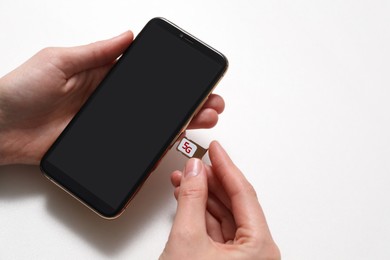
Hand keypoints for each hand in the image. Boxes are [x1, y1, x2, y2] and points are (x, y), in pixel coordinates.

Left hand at [0, 32, 223, 164]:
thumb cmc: (20, 90)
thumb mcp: (60, 60)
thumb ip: (97, 52)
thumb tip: (128, 36)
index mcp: (103, 77)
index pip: (146, 78)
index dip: (173, 80)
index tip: (196, 80)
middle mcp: (110, 102)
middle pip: (155, 103)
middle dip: (186, 104)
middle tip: (211, 105)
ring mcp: (107, 125)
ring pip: (149, 125)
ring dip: (177, 124)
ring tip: (201, 122)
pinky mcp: (100, 146)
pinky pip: (131, 148)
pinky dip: (153, 147)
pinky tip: (171, 144)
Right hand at [160, 141, 279, 259]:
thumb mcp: (187, 239)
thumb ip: (191, 199)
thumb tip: (195, 171)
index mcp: (259, 248)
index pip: (243, 193)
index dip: (226, 166)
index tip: (215, 149)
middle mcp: (256, 253)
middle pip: (234, 203)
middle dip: (211, 181)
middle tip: (198, 163)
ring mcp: (242, 258)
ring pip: (224, 215)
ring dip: (203, 196)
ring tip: (186, 179)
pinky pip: (217, 229)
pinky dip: (201, 213)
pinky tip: (188, 199)